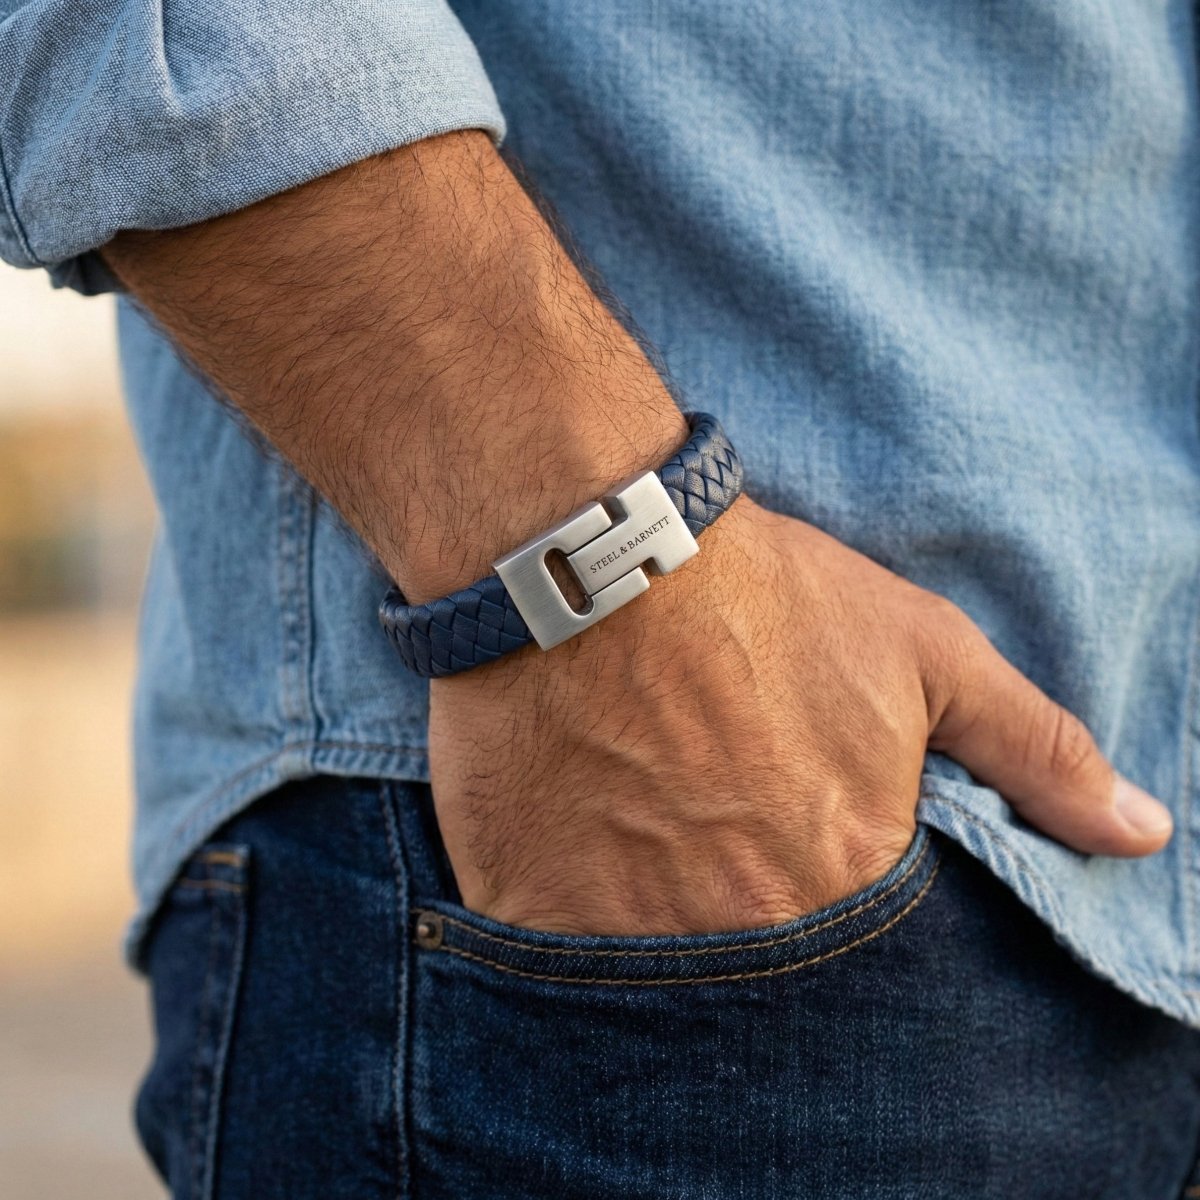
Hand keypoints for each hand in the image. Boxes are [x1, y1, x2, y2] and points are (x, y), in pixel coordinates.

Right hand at [429, 494, 1172, 934]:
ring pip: (665, 980)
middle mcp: (747, 930)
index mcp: (849, 879)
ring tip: (654, 839)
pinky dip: (580, 926)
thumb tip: (1144, 834)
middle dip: (755, 915)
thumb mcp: (922, 653)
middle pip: (768, 973)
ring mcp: (632, 933)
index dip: (838, 898)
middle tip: (720, 837)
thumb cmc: (765, 600)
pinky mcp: (535, 911)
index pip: (875, 959)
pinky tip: (586, 849)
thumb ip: (1035, 752)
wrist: (595, 560)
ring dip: (668, 925)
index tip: (799, 847)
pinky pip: (564, 963)